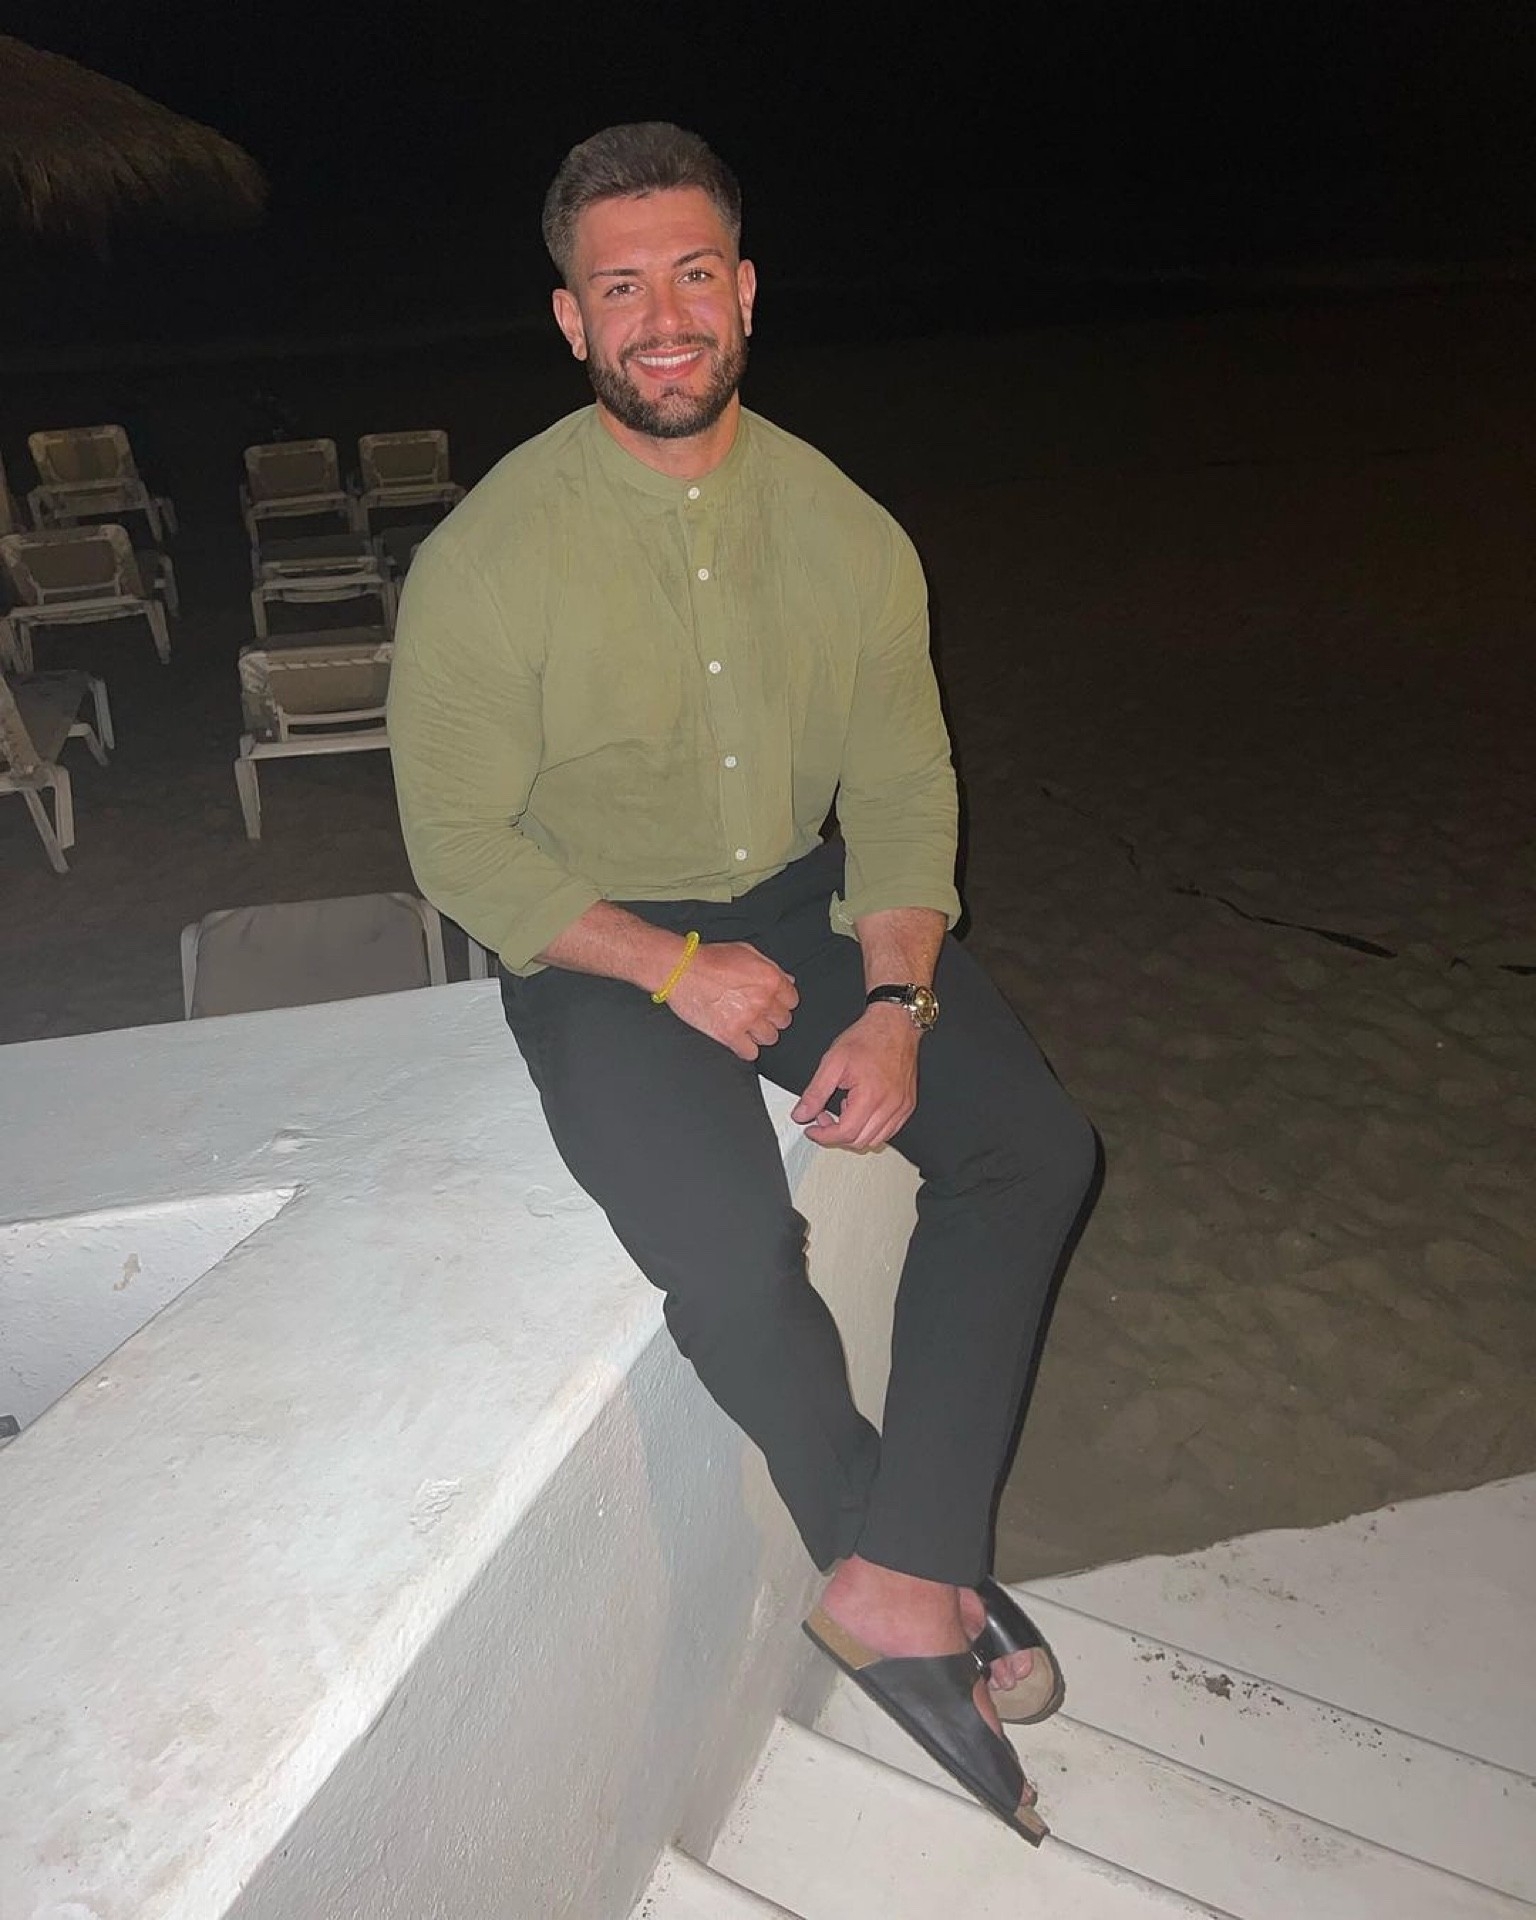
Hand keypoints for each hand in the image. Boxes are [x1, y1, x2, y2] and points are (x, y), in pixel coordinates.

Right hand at [666, 940, 798, 1060]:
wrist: (681, 970)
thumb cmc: (709, 958)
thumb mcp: (746, 952)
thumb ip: (771, 967)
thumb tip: (787, 981)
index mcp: (769, 979)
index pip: (792, 1000)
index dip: (781, 1002)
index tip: (772, 1004)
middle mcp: (762, 1000)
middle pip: (783, 1021)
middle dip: (771, 1018)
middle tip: (757, 1013)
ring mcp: (747, 1019)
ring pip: (770, 1038)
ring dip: (760, 1034)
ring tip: (747, 1026)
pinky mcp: (729, 1034)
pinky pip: (750, 1053)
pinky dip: (746, 1049)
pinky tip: (739, 1039)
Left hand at [791, 1005, 919, 1149]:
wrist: (895, 1024)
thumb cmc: (868, 1038)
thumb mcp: (832, 1062)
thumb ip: (815, 1092)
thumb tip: (801, 1114)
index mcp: (871, 1096)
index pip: (845, 1133)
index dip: (823, 1136)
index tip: (811, 1129)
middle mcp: (890, 1106)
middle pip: (860, 1141)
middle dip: (836, 1135)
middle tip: (823, 1116)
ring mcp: (902, 1107)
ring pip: (875, 1140)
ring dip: (854, 1133)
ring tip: (843, 1110)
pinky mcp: (907, 1106)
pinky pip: (889, 1131)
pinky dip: (871, 1129)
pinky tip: (860, 1110)